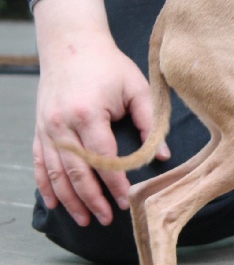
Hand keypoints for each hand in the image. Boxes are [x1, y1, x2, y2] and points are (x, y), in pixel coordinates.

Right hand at [32, 0, 168, 226]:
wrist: (71, 44)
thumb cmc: (108, 65)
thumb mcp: (135, 87)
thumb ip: (150, 122)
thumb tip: (163, 156)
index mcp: (88, 114)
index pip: (103, 158)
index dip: (114, 183)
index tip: (126, 201)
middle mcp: (62, 125)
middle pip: (77, 172)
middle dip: (92, 200)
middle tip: (107, 219)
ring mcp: (47, 128)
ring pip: (56, 174)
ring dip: (71, 200)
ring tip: (85, 220)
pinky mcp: (40, 129)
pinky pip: (40, 164)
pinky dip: (47, 186)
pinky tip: (57, 204)